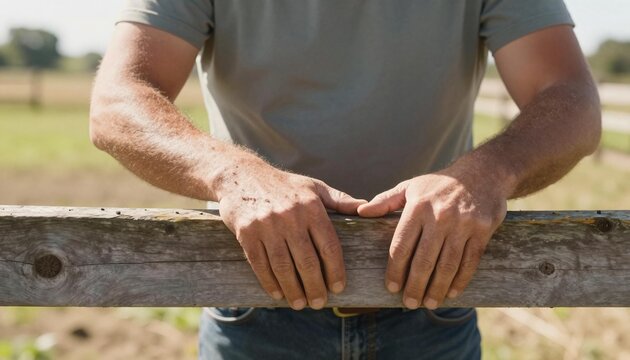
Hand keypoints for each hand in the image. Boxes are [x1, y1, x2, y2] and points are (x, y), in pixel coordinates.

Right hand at [217, 163, 365, 309]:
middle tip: (319, 303)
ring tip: (300, 304)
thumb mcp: (313, 186)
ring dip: (293, 289)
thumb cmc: (284, 185)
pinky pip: (260, 263)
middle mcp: (290, 216)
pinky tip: (278, 293)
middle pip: (307, 261)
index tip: (338, 287)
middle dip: (315, 286)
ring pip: (283, 266)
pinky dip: (270, 282)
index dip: (335, 270)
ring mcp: (267, 225)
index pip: (328, 245)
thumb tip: (366, 207)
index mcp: (311, 207)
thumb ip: (339, 200)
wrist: (242, 175)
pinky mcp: (247, 233)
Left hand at [357, 165, 506, 309]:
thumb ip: (385, 201)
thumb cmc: (440, 183)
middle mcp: (440, 216)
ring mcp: (462, 224)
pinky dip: (460, 280)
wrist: (483, 172)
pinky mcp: (482, 230)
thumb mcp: (411, 186)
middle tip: (409, 303)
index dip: (395, 270)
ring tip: (429, 303)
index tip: (392, 287)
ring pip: (447, 265)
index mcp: (418, 207)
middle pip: (424, 260)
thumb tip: (360, 212)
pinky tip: (452, 292)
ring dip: (437, 288)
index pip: (402, 245)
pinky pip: (469, 261)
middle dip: (415, 285)